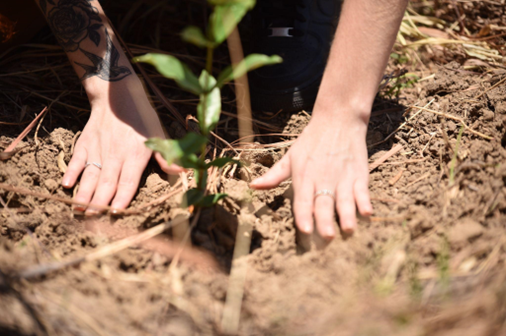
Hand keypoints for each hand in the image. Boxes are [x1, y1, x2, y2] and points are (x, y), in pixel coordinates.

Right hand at [61, 88, 181, 214]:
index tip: (116, 212)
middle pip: (107, 183)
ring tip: (79, 210)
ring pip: (90, 175)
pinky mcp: (85, 143)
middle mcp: (115, 155)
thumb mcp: (158, 135)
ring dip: (84, 193)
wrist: (117, 95)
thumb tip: (183, 172)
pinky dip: (71, 171)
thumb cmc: (142, 118)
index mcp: (135, 155)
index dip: (122, 197)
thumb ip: (167, 156)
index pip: (128, 181)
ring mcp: (98, 149)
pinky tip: (66, 185)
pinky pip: (77, 160)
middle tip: (93, 220)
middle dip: (100, 203)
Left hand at [250, 112, 372, 238]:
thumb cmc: (311, 140)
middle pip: (324, 203)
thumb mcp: (290, 156)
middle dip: (325, 221)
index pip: (303, 200)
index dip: (303, 215)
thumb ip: (274, 175)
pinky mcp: (359, 173)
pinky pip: (363, 190)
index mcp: (304, 176)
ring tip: (349, 229)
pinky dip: (365, 201)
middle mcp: (323, 179)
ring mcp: (343, 177)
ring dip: (347, 215)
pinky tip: (367, 213)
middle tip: (327, 237)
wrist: (339, 119)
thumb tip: (253, 186)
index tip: (304, 230)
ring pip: (345, 199)